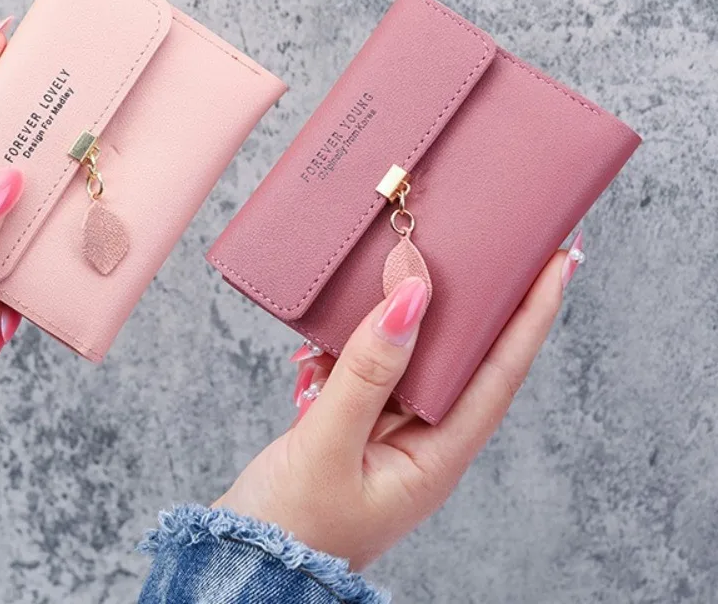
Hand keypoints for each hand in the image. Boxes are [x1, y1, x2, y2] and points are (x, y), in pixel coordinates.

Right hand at [215, 241, 578, 568]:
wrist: (246, 562)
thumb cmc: (292, 523)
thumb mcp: (328, 444)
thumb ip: (368, 371)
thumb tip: (412, 297)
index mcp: (436, 457)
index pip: (499, 372)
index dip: (531, 314)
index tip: (557, 259)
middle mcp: (423, 441)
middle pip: (466, 357)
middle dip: (482, 300)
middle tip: (497, 241)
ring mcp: (389, 432)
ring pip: (415, 356)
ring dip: (409, 315)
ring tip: (415, 266)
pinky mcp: (356, 423)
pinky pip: (371, 366)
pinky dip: (356, 340)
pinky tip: (335, 330)